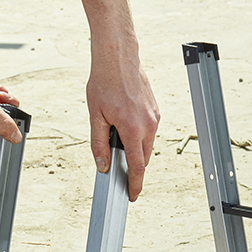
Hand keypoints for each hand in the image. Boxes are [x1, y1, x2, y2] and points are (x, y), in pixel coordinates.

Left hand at [86, 50, 159, 201]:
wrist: (119, 56)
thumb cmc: (105, 82)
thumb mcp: (95, 115)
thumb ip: (99, 144)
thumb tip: (103, 165)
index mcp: (133, 130)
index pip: (136, 167)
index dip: (134, 184)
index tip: (132, 195)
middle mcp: (148, 126)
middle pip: (142, 159)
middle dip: (132, 166)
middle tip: (117, 166)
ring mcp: (154, 119)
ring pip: (146, 146)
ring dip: (134, 149)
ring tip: (117, 135)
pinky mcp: (155, 112)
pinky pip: (149, 133)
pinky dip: (139, 137)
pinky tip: (125, 124)